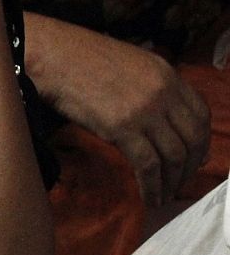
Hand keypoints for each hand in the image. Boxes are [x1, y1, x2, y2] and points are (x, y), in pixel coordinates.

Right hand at [26, 15, 209, 208]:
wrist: (52, 56)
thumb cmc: (81, 59)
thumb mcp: (129, 65)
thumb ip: (150, 87)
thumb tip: (160, 119)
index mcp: (168, 75)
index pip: (201, 115)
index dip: (201, 142)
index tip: (193, 158)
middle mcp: (164, 93)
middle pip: (193, 139)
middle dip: (189, 167)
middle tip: (179, 183)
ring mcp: (145, 111)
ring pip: (173, 156)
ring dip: (171, 182)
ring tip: (164, 196)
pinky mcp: (122, 128)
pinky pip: (147, 165)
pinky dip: (152, 186)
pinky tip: (149, 198)